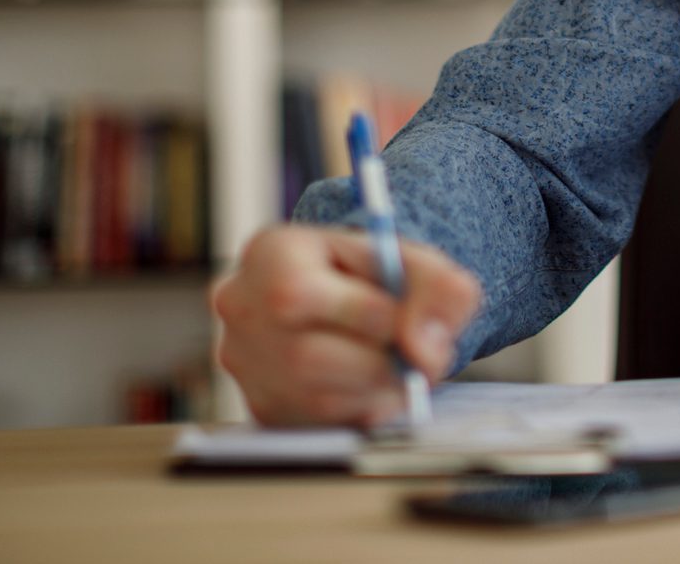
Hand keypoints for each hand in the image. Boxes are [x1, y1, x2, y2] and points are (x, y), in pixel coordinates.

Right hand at [211, 225, 480, 426]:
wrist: (351, 296)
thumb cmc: (378, 274)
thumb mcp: (415, 261)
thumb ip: (437, 289)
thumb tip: (423, 350)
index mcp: (269, 254)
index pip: (296, 295)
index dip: (366, 315)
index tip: (409, 321)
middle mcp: (242, 309)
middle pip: (307, 356)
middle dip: (379, 361)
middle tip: (418, 356)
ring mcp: (245, 364)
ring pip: (317, 398)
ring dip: (376, 390)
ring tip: (399, 364)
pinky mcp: (264, 408)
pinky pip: (320, 424)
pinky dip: (362, 409)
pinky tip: (374, 383)